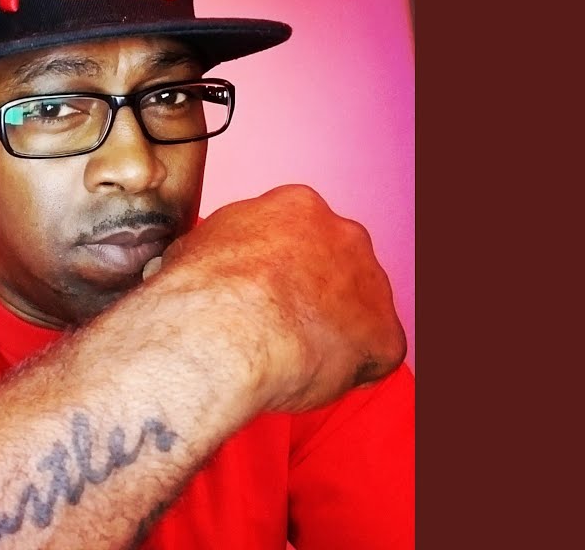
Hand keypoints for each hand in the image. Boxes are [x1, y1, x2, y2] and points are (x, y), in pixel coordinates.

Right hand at [146, 185, 405, 413]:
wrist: (223, 331)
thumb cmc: (200, 292)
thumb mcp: (199, 246)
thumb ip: (226, 251)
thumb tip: (208, 268)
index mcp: (297, 207)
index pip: (301, 234)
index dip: (282, 268)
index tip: (264, 289)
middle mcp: (344, 234)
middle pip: (339, 264)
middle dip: (316, 293)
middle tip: (279, 324)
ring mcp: (371, 283)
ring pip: (360, 309)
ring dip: (333, 331)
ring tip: (289, 355)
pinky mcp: (385, 335)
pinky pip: (374, 356)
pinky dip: (348, 372)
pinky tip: (308, 376)